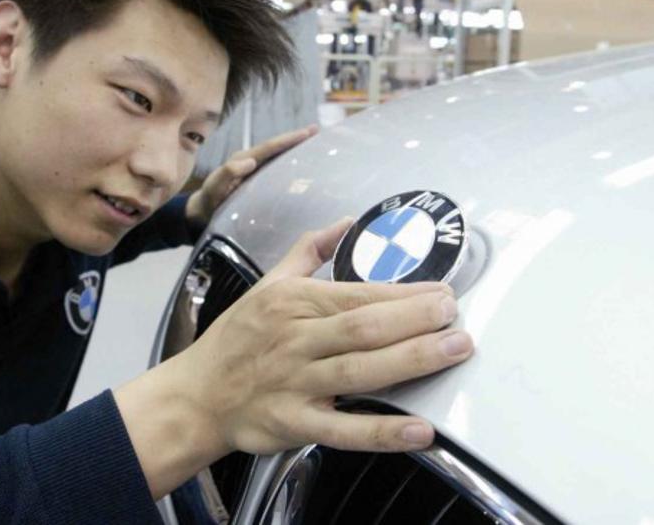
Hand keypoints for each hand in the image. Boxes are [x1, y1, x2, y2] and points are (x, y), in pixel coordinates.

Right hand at [180, 219, 472, 454]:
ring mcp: (295, 384)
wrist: (197, 394)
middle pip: (363, 327)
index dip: (404, 294)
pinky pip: (343, 430)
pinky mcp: (294, 424)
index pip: (357, 294)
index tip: (443, 292)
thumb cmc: (238, 338)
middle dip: (414, 319)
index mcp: (293, 302)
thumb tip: (345, 223)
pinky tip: (420, 429)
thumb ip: (307, 251)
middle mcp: (296, 340)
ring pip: (359, 371)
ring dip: (410, 360)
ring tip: (454, 350)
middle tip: (456, 315)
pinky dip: (381, 430)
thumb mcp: (266, 283)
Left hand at [185, 125, 317, 225]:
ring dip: (295, 150)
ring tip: (315, 145)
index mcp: (243, 160)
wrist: (202, 213)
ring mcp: (255, 172)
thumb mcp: (214, 188)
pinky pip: (276, 170)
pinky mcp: (257, 182)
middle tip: (317, 131)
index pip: (269, 147)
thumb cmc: (208, 200)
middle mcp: (251, 162)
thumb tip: (250, 161)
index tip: (307, 133)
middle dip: (296, 139)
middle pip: (277, 147)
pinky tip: (303, 169)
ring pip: (278, 157)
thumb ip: (227, 173)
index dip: (288, 139)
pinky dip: (290, 165)